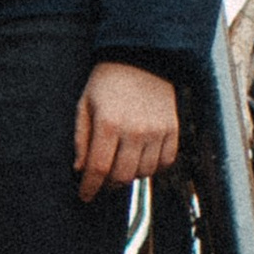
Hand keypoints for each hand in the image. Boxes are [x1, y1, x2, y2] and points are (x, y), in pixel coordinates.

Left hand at [74, 61, 179, 202]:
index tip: (85, 195)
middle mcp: (135, 130)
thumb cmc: (108, 82)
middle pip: (122, 176)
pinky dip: (153, 168)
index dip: (90, 187)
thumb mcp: (85, 104)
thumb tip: (80, 169)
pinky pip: (165, 163)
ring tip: (121, 166)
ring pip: (143, 173)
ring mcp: (156, 131)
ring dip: (130, 176)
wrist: (141, 58)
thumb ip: (81, 138)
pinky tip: (141, 160)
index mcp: (109, 123)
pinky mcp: (172, 129)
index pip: (98, 169)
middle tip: (102, 181)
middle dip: (108, 185)